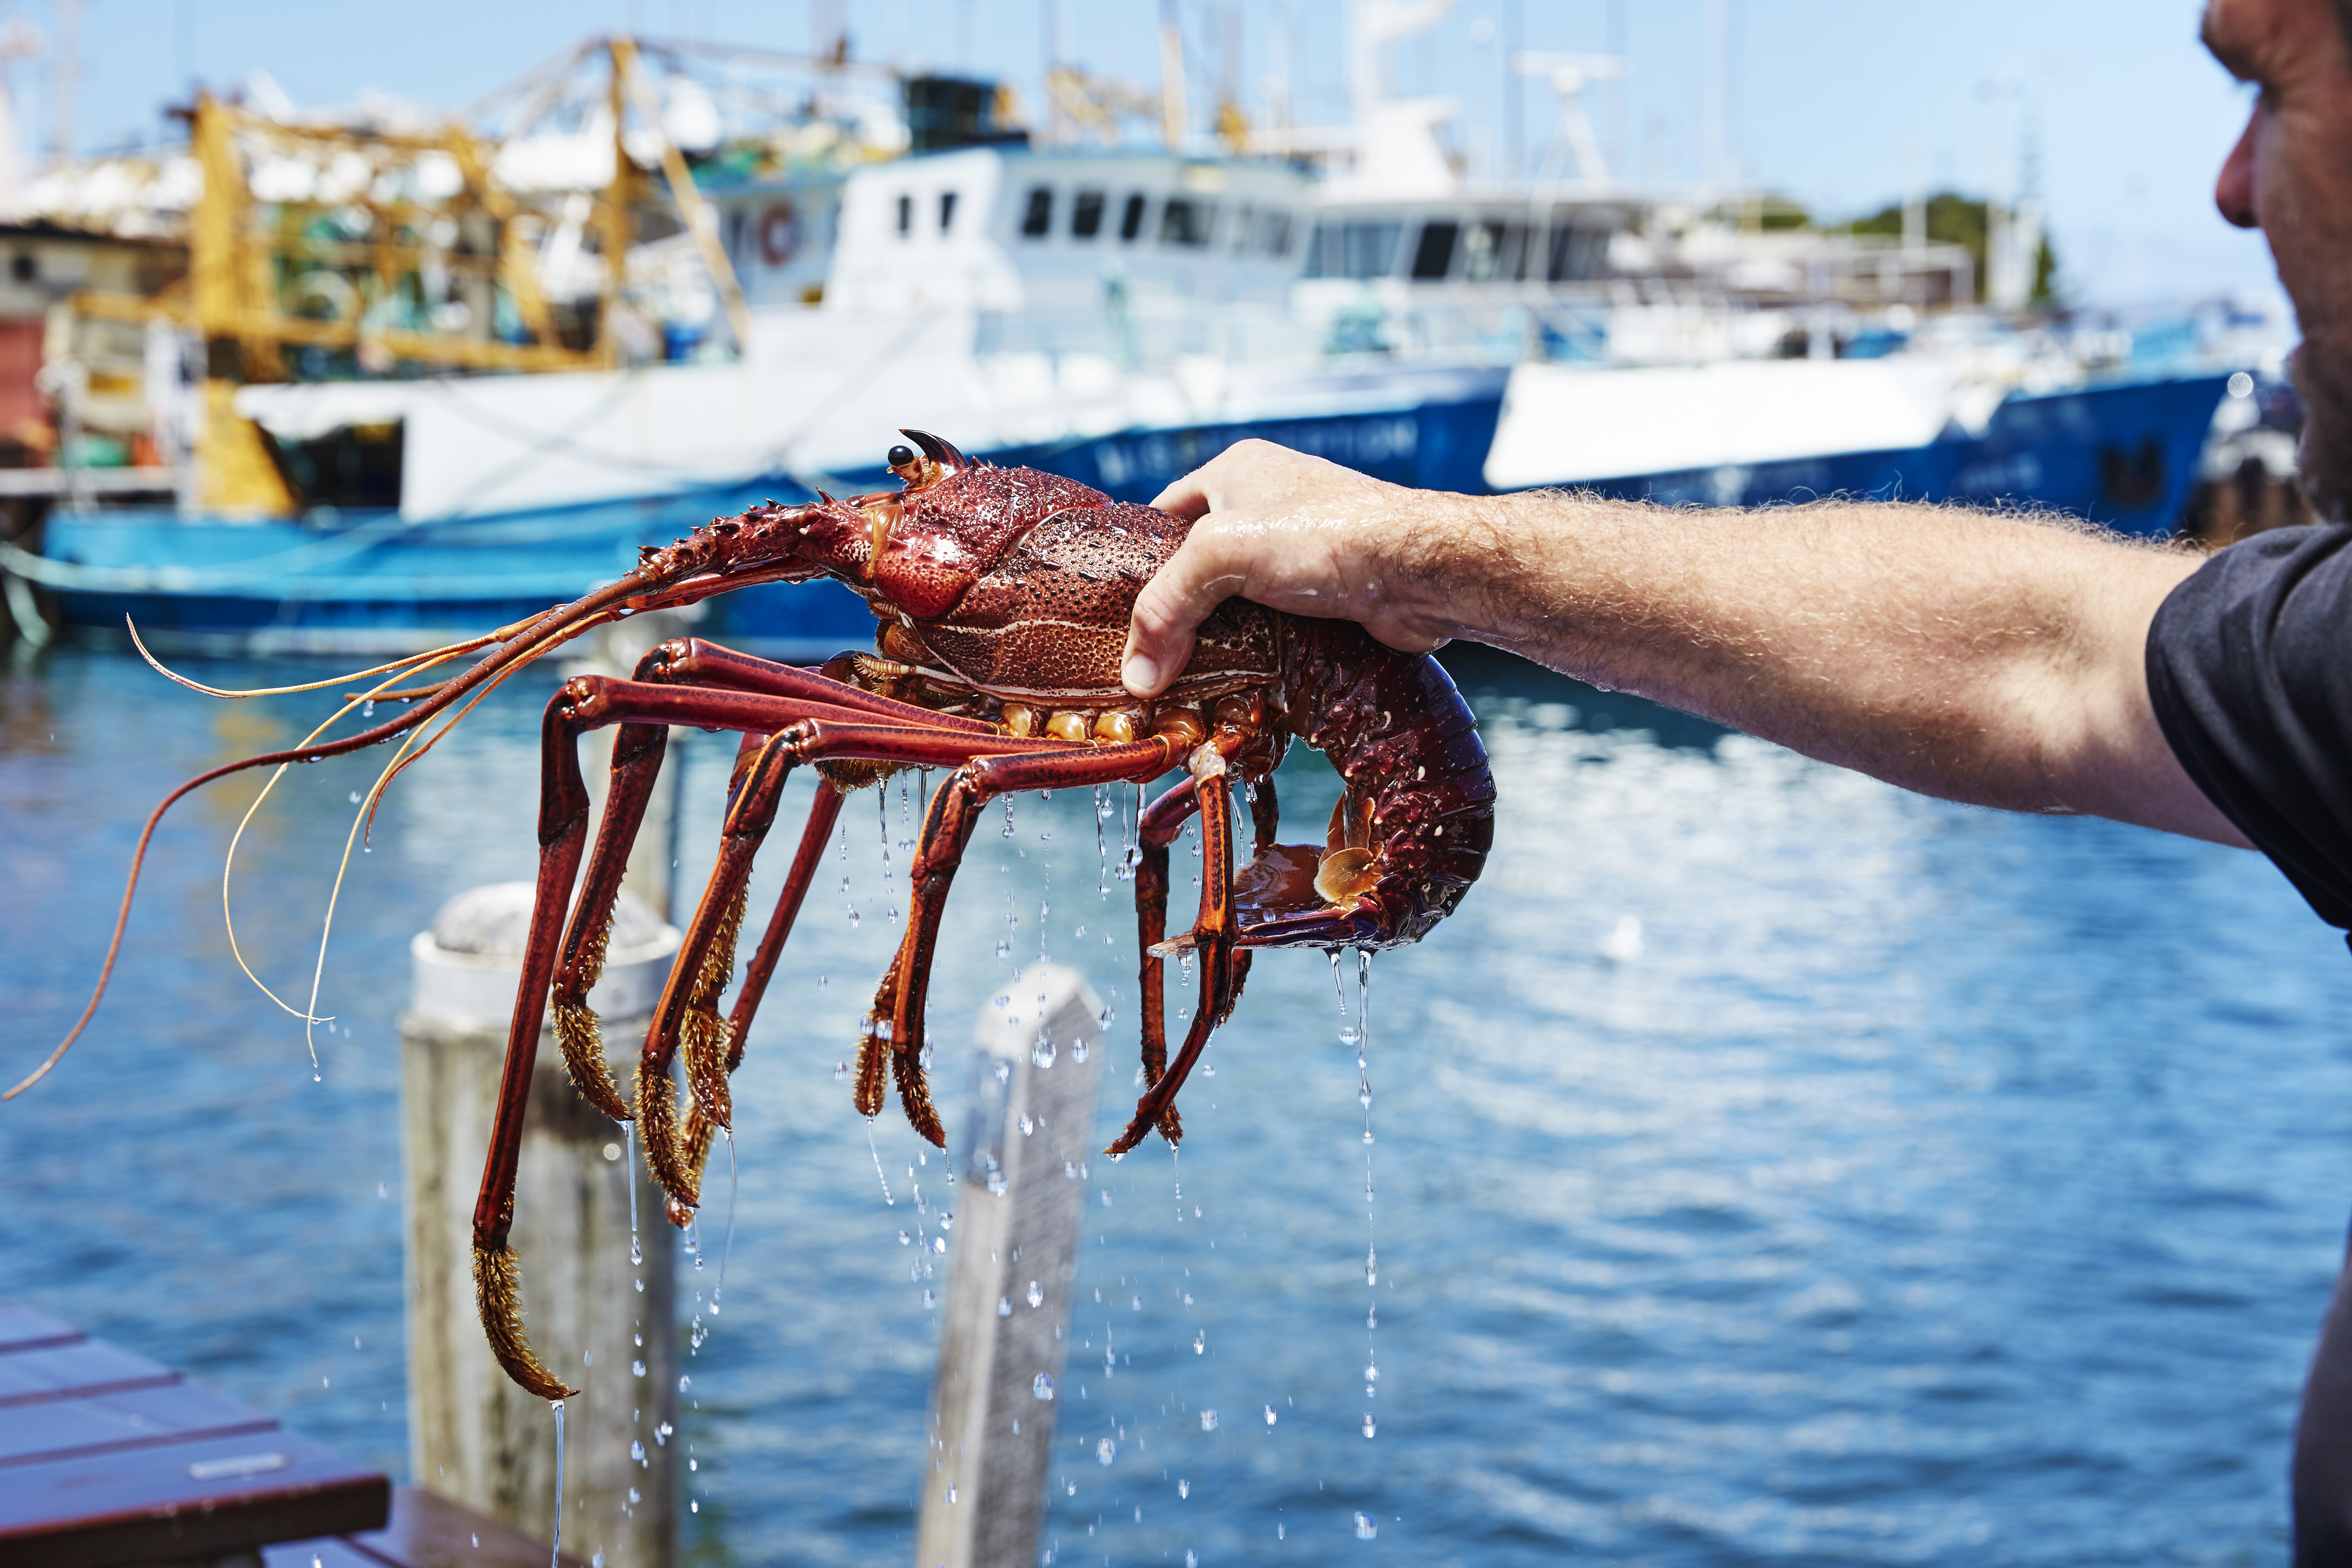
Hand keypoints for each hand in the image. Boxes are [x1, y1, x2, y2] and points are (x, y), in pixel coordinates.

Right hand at [1121, 440, 1471, 697]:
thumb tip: (1136, 677)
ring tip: (1188, 678)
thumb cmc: (1322, 534)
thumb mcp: (1220, 556)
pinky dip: (1258, 651)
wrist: (1417, 568)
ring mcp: (1302, 548)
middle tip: (1150, 656)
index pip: (1164, 514)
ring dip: (1219, 637)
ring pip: (1239, 600)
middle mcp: (1269, 504)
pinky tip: (1241, 680)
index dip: (1139, 561)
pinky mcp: (1328, 591)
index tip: (1118, 611)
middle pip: (1200, 564)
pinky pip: (1276, 623)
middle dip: (1179, 609)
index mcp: (1236, 472)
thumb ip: (1166, 610)